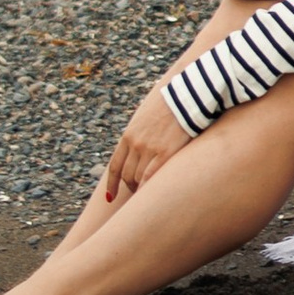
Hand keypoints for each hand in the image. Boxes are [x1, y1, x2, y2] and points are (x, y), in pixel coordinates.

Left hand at [104, 81, 188, 202]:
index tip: (110, 197)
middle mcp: (135, 144)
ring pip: (137, 179)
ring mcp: (149, 149)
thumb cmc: (166, 107)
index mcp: (128, 135)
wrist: (183, 97)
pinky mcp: (165, 153)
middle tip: (136, 192)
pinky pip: (150, 178)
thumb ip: (136, 136)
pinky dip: (147, 188)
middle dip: (129, 186)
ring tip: (147, 192)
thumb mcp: (144, 119)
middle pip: (126, 175)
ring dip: (140, 188)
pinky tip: (152, 194)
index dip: (111, 184)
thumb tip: (134, 152)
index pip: (114, 166)